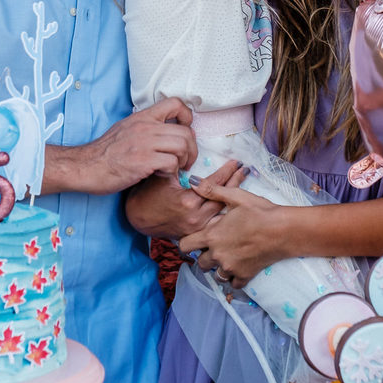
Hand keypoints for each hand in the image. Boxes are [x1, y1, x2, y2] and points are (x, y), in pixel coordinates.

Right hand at [44, 97, 197, 195]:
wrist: (86, 167)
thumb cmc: (105, 153)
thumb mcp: (126, 129)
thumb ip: (145, 127)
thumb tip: (166, 131)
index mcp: (142, 117)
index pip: (175, 103)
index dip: (186, 116)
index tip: (184, 131)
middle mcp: (145, 127)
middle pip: (186, 131)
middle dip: (191, 149)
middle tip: (186, 160)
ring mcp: (145, 143)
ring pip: (182, 145)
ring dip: (184, 160)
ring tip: (175, 168)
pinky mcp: (144, 161)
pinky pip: (172, 163)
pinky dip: (172, 171)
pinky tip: (162, 175)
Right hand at [125, 159, 245, 239]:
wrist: (137, 219)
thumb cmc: (147, 194)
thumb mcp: (162, 175)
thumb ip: (178, 164)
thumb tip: (191, 148)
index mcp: (188, 201)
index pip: (214, 184)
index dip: (227, 171)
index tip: (236, 162)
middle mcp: (195, 217)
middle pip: (223, 198)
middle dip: (236, 182)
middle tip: (245, 169)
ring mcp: (197, 228)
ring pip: (222, 211)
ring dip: (234, 197)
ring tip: (243, 183)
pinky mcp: (196, 233)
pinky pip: (216, 223)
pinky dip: (225, 212)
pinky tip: (234, 205)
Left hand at [178, 181, 288, 287]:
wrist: (283, 230)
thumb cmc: (260, 211)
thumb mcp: (236, 196)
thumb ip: (212, 190)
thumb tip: (193, 182)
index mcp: (211, 236)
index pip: (184, 246)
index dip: (187, 242)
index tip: (195, 240)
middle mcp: (217, 254)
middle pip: (199, 263)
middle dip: (204, 256)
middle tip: (215, 247)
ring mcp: (230, 267)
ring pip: (215, 275)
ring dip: (218, 267)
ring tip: (228, 256)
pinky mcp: (244, 275)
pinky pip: (233, 284)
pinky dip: (234, 277)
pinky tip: (239, 266)